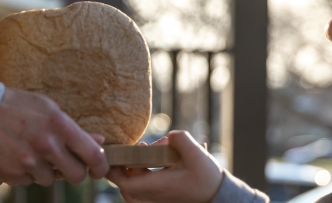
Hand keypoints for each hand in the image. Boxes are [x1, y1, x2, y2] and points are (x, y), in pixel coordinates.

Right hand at [0, 87, 108, 185]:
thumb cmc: (15, 105)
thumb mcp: (47, 108)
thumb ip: (73, 128)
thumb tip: (99, 141)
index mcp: (59, 125)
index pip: (93, 155)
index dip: (101, 166)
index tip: (98, 169)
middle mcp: (46, 146)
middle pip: (76, 176)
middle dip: (74, 172)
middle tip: (66, 163)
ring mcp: (29, 162)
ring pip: (50, 180)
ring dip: (45, 170)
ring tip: (31, 152)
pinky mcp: (12, 173)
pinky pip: (28, 181)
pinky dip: (24, 173)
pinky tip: (16, 155)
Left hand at [106, 131, 222, 202]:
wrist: (217, 195)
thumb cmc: (206, 177)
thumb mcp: (196, 154)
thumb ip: (180, 139)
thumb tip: (167, 136)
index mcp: (156, 186)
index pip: (123, 182)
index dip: (114, 168)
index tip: (115, 153)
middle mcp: (152, 196)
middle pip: (124, 185)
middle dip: (122, 168)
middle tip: (128, 150)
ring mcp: (154, 200)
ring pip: (132, 189)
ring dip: (131, 172)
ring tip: (140, 154)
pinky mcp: (160, 199)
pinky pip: (140, 192)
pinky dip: (138, 179)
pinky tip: (148, 163)